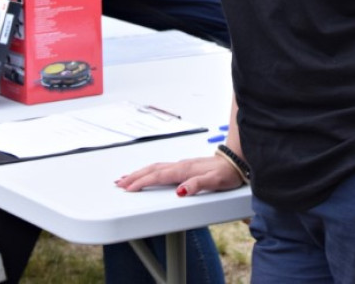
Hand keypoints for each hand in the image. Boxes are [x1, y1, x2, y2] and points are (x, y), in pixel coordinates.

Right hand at [116, 154, 244, 196]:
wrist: (235, 162)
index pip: (158, 176)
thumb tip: (180, 191)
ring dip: (139, 172)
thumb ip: (197, 185)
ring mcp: (181, 165)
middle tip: (119, 183)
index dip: (142, 182)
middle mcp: (180, 165)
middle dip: (134, 176)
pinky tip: (147, 173)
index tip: (128, 188)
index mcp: (184, 170)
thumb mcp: (215, 182)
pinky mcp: (184, 166)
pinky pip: (161, 168)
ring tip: (126, 178)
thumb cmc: (226, 173)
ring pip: (155, 167)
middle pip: (152, 170)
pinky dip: (149, 171)